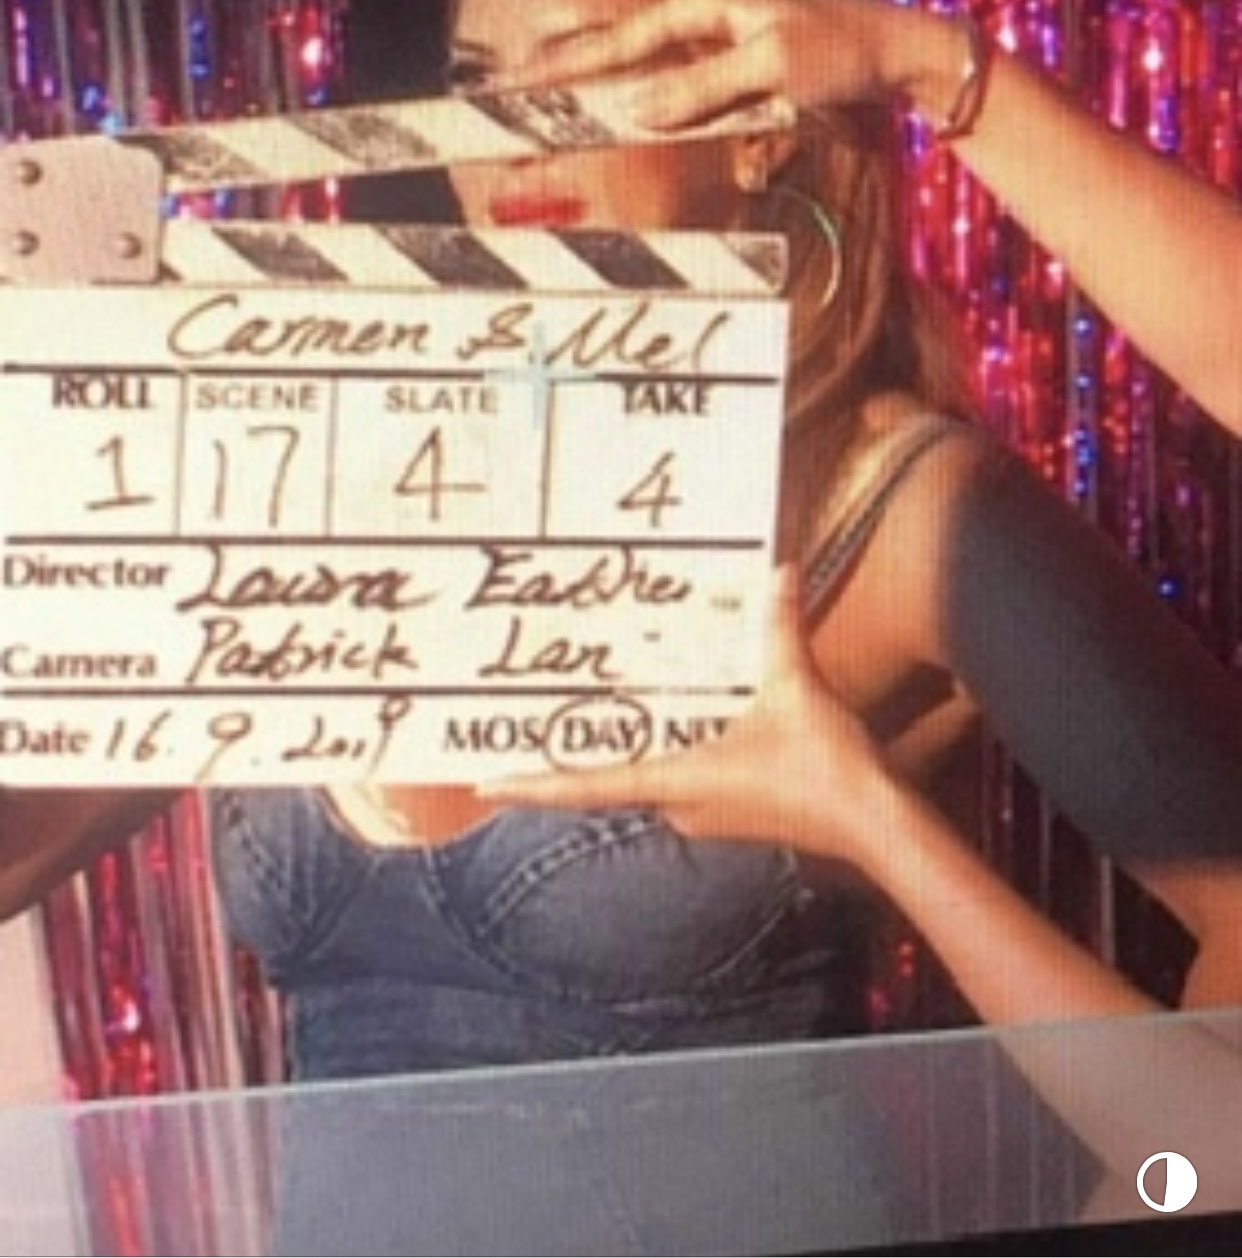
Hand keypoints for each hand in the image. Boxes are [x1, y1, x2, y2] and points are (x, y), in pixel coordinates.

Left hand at [476, 566, 890, 859]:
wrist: (874, 825)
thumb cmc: (827, 767)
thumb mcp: (797, 687)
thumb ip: (780, 629)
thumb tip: (779, 571)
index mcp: (682, 780)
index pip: (593, 785)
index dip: (536, 784)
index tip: (486, 784)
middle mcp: (683, 805)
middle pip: (610, 785)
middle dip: (570, 762)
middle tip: (527, 732)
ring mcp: (707, 815)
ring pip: (645, 782)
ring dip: (616, 758)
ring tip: (581, 723)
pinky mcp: (730, 812)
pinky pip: (677, 781)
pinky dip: (658, 756)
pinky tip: (664, 726)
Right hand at [509, 0, 917, 129]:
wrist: (903, 52)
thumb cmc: (843, 52)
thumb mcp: (771, 72)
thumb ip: (702, 91)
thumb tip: (637, 111)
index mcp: (706, 1)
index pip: (621, 41)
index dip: (568, 65)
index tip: (519, 77)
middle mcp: (707, 12)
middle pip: (622, 47)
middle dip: (569, 68)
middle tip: (513, 85)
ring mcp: (722, 36)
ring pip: (647, 64)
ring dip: (603, 82)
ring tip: (549, 93)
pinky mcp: (739, 61)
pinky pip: (679, 81)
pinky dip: (648, 94)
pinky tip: (624, 103)